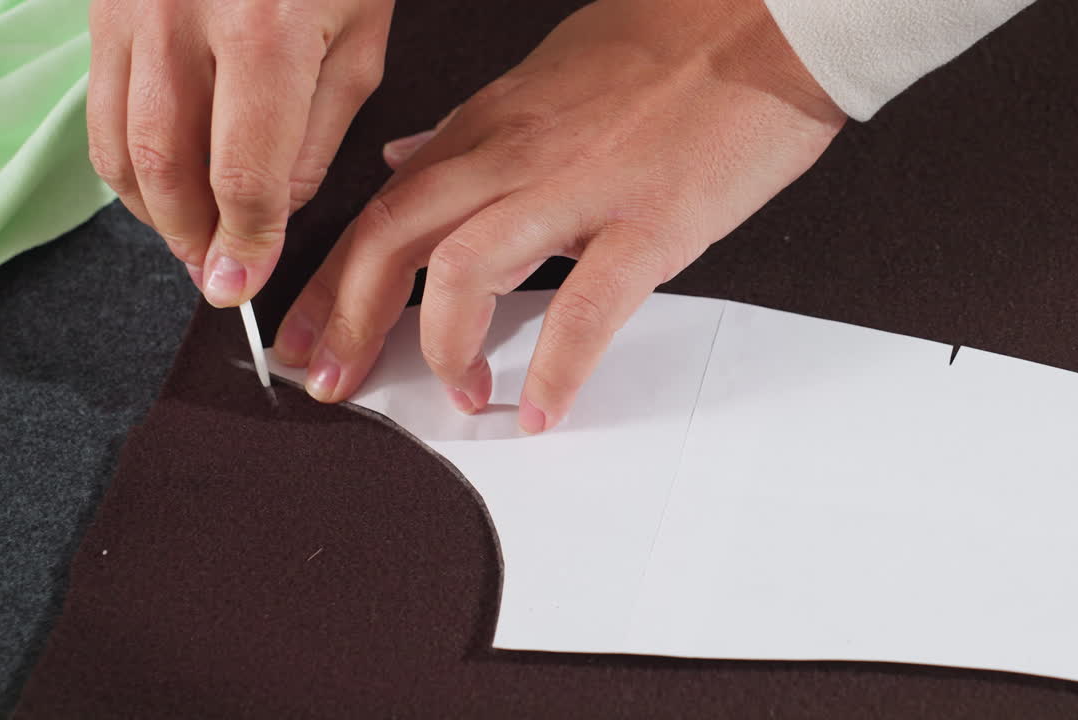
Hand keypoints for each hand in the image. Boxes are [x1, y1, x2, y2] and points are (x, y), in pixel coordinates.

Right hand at [87, 0, 392, 306]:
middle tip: (216, 272)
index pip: (244, 175)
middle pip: (165, 171)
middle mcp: (181, 20)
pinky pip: (102, 106)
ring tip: (191, 237)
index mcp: (265, 34)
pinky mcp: (105, 8)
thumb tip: (274, 212)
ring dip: (152, 211)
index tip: (245, 283)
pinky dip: (128, 161)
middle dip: (191, 239)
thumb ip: (317, 136)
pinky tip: (164, 182)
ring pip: (118, 145)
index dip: (245, 244)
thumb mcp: (360, 44)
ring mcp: (130, 10)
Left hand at [272, 0, 845, 432]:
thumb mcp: (545, 76)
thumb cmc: (671, 45)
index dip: (334, 277)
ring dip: (442, 347)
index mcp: (492, 125)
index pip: (384, 206)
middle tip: (332, 381)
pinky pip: (584, 307)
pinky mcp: (649, 222)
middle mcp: (517, 154)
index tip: (312, 329)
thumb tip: (413, 154)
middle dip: (348, 320)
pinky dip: (557, 369)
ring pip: (464, 269)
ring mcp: (580, 188)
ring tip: (459, 397)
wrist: (765, 24)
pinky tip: (545, 407)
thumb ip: (473, 126)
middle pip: (395, 239)